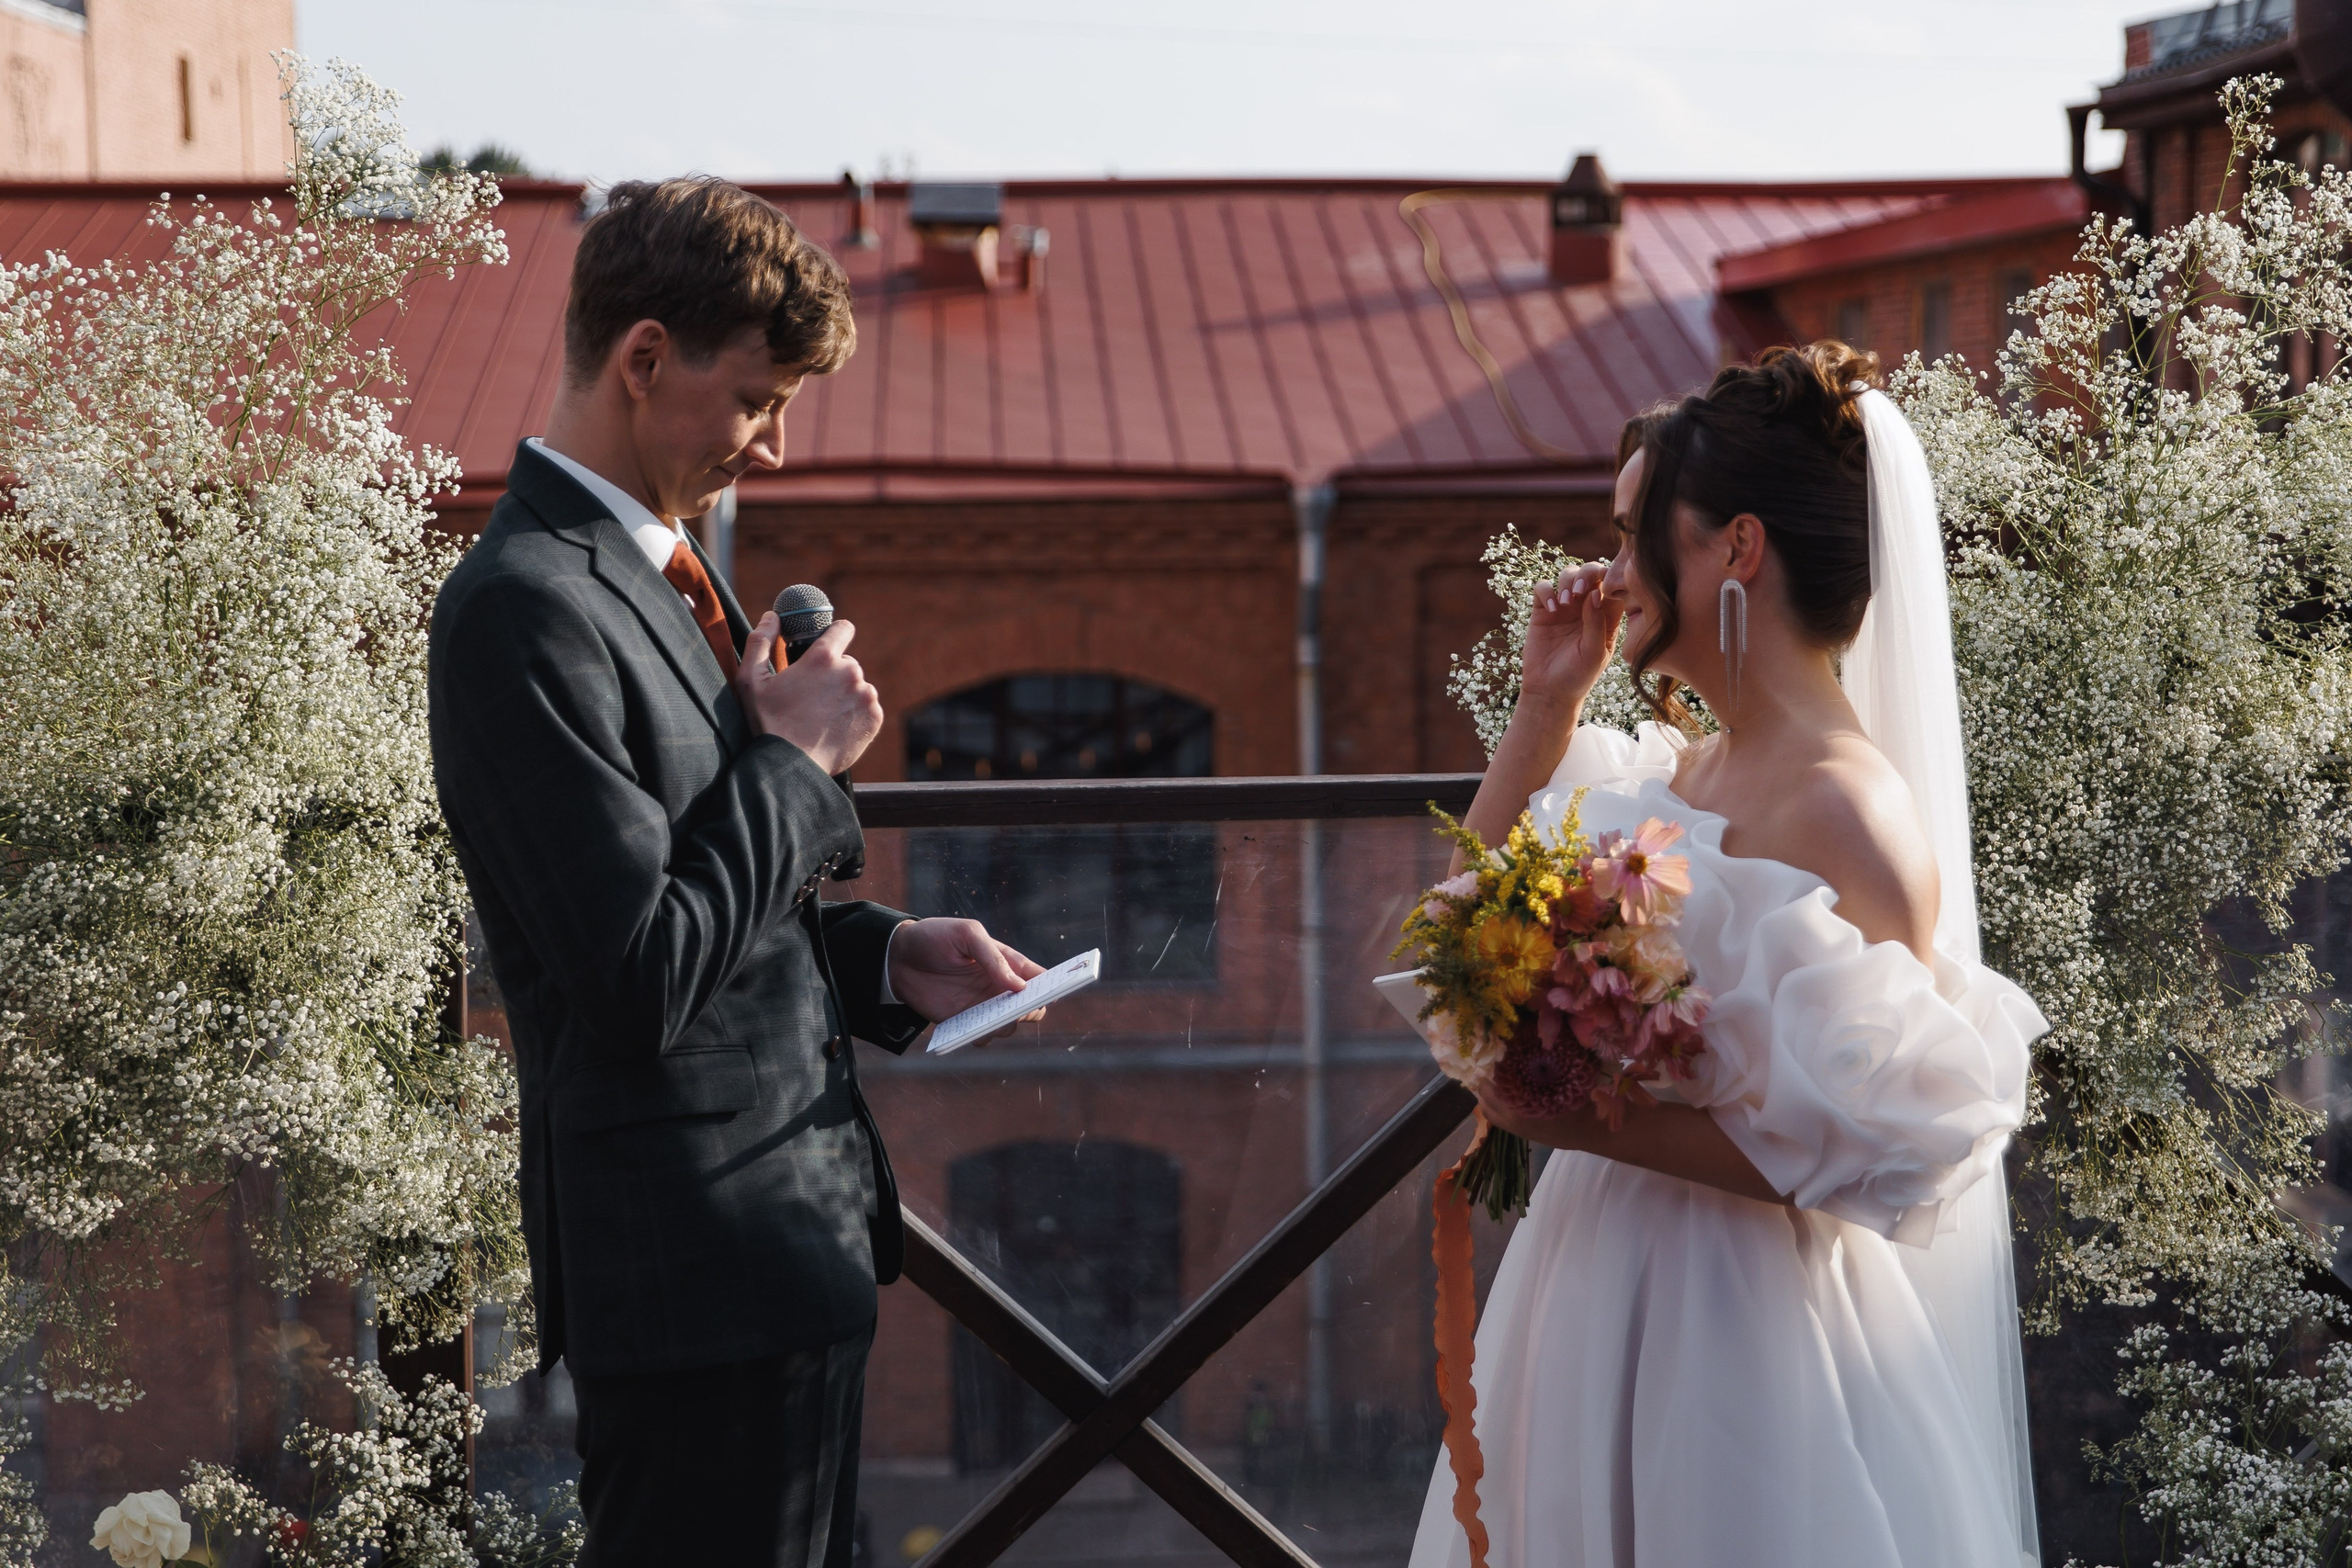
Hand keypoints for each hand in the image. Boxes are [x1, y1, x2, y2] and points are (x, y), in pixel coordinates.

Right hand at [733, 617, 881, 774]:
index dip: (836, 634)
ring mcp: (865, 696)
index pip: (843, 629)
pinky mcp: (874, 718)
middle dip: (834, 675)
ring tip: (823, 716)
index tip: (831, 643)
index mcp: (823, 657)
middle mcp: (850, 672)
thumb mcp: (751, 680)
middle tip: (814, 696)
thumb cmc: (768, 723)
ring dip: (846, 696)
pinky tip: (835, 727)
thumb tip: (771, 617)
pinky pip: (868, 708)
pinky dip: (856, 715)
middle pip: (848, 664)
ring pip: (859, 687)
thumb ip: (759, 641)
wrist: (790, 766)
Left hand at [888, 919, 1047, 1041]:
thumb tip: (1018, 986)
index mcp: (1008, 963)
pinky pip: (982, 1038)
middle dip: (1031, 1010)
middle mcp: (1000, 988)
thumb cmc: (936, 937)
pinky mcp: (963, 1022)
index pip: (1041, 978)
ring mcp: (983, 1007)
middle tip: (1019, 1007)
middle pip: (1032, 1008)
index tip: (1055, 991)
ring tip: (991, 1018)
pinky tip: (970, 1028)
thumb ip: (993, 957)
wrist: (897, 956)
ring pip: (1009, 1027)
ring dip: (1005, 1025)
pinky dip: (981, 1036)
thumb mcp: (966, 934)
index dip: (1053, 986)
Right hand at [1520, 561, 1623, 722]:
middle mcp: (1586, 606)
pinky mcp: (1542, 611)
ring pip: (1567, 574)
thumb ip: (1598, 623)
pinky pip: (1543, 588)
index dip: (1609, 579)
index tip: (1602, 591)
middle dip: (1587, 573)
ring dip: (1567, 580)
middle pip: (1590, 572)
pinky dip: (1546, 591)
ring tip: (1565, 602)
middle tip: (1579, 590)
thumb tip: (1596, 593)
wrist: (1550, 691)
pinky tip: (1551, 609)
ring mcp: (1564, 607)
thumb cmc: (1579, 676)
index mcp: (1606, 615)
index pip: (1613, 586)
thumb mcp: (1595, 653)